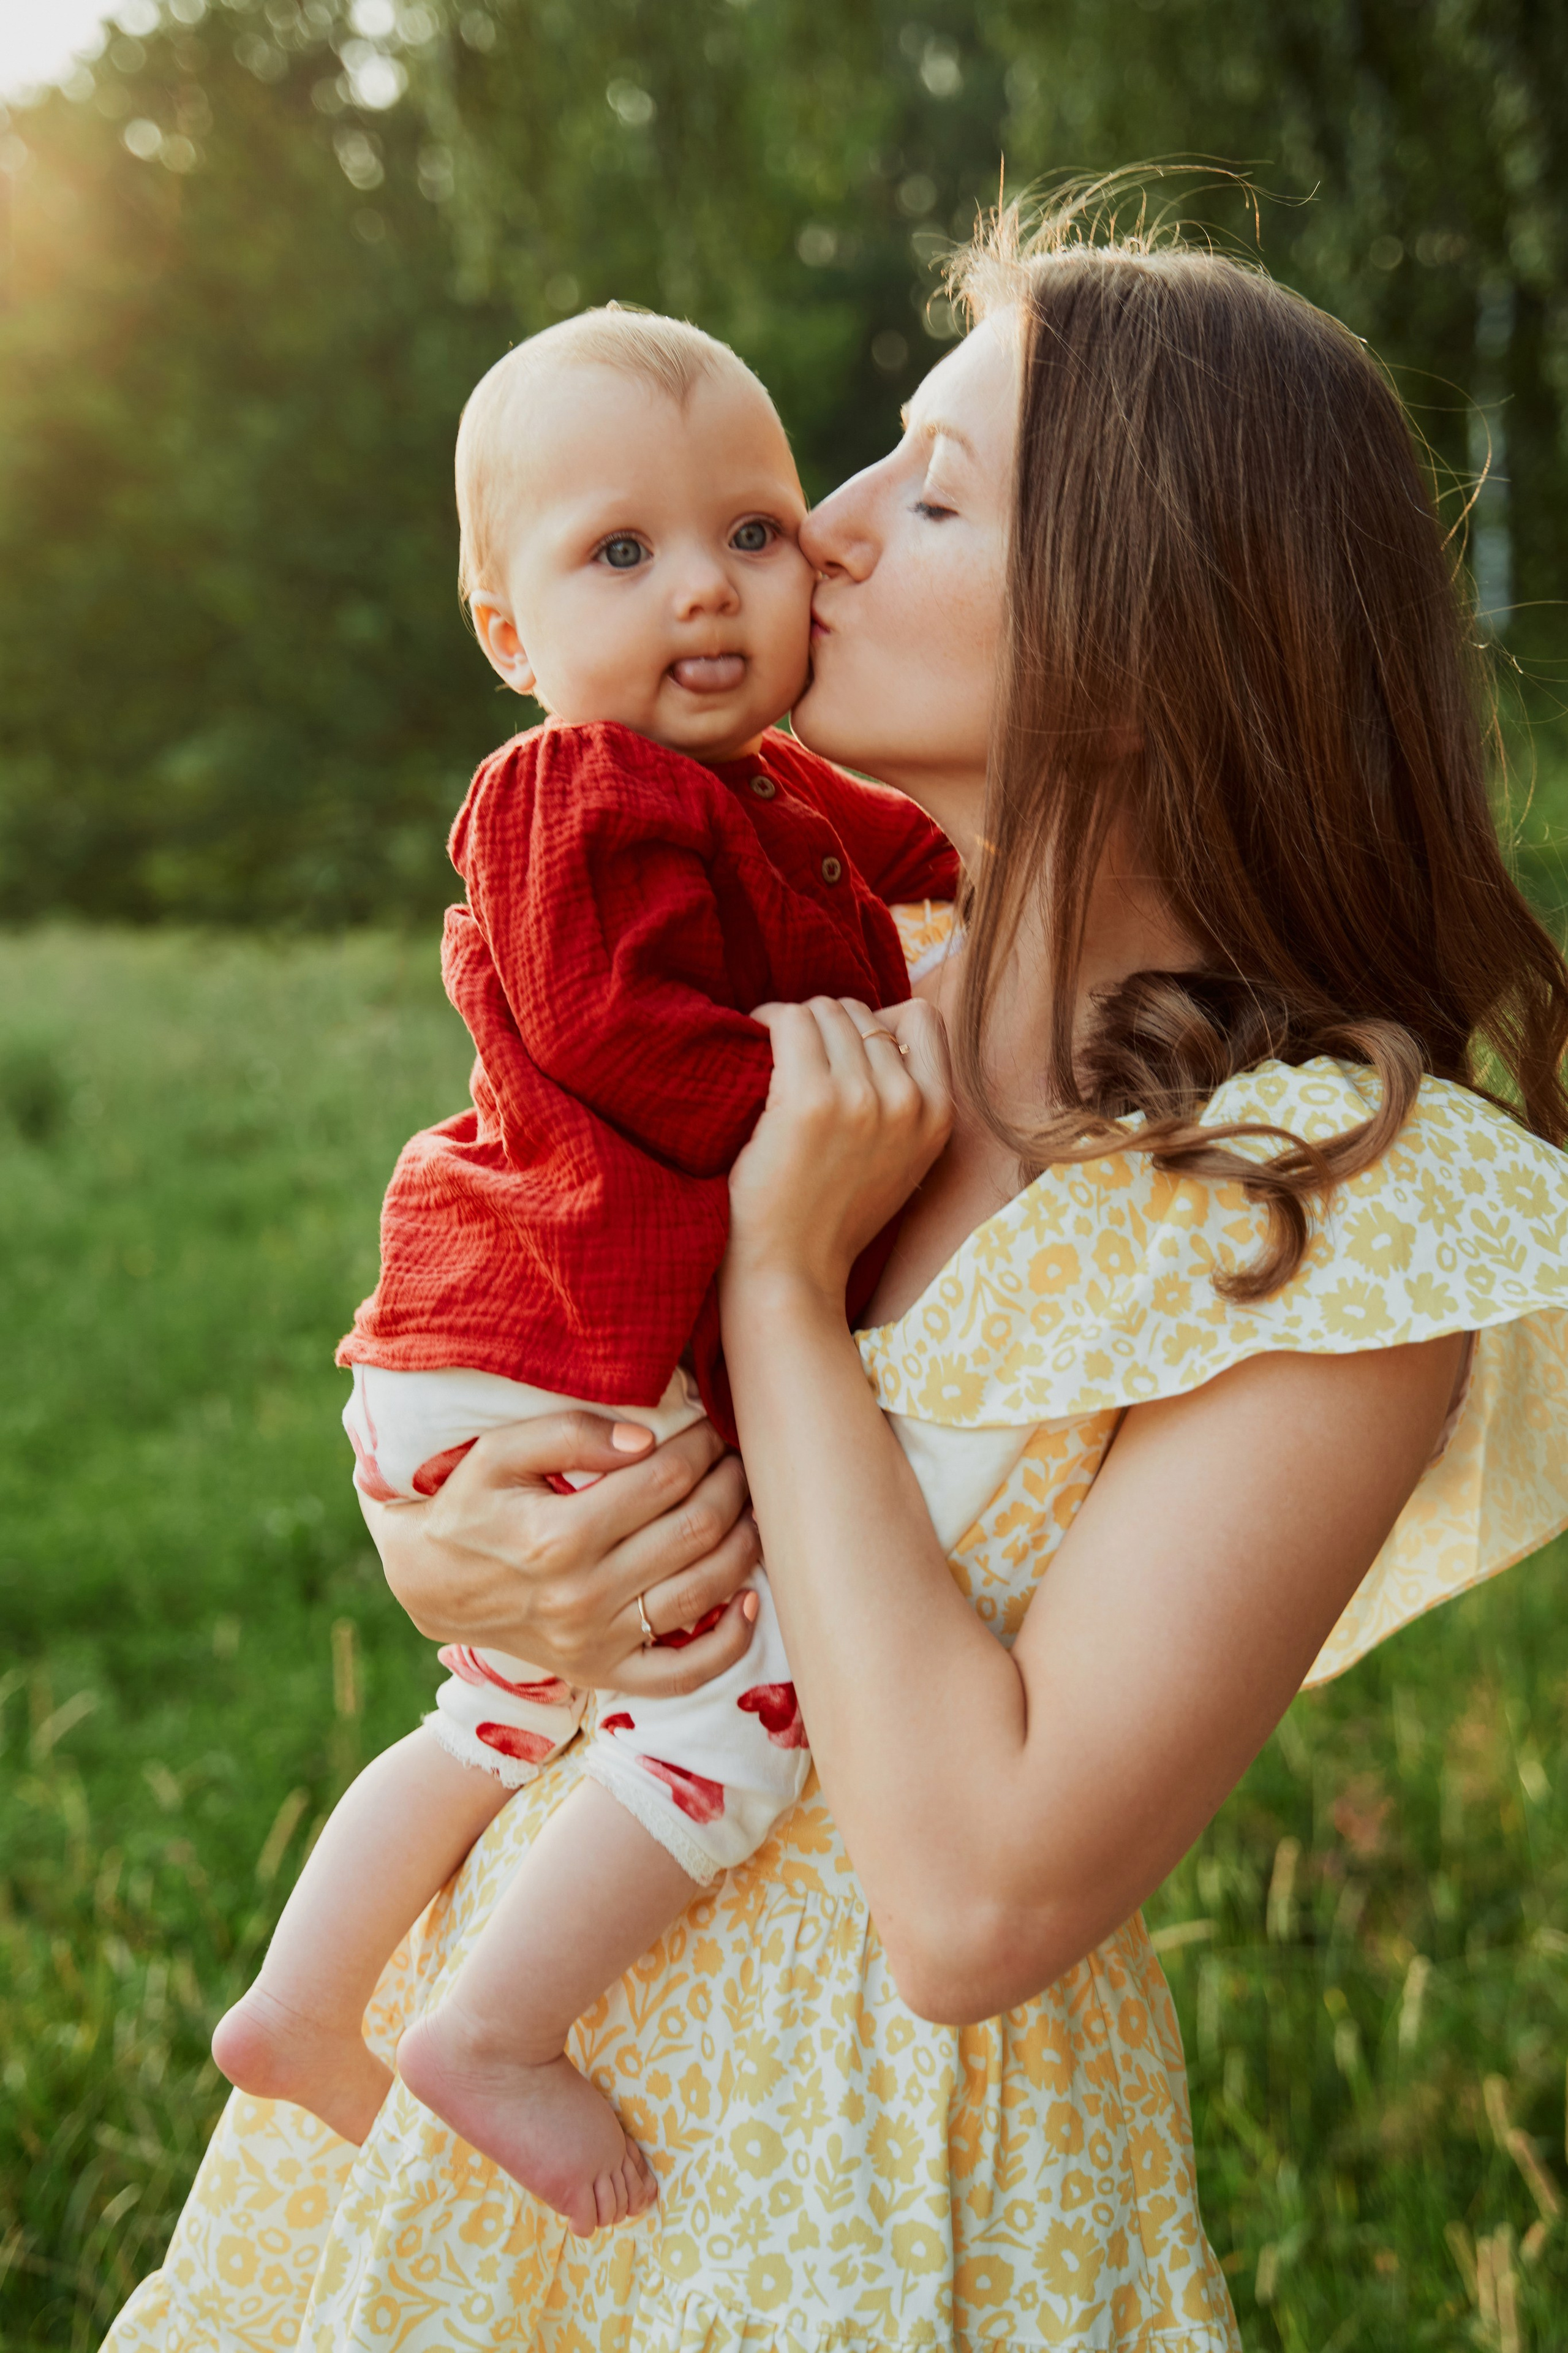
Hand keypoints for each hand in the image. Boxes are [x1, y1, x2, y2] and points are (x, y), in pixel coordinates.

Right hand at [362, 1412, 761, 1697]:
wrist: (428, 1582)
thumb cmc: (468, 1504)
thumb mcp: (499, 1453)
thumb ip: (570, 1433)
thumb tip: (646, 1439)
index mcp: (557, 1535)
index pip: (665, 1479)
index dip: (702, 1445)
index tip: (711, 1424)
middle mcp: (581, 1595)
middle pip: (694, 1531)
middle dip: (730, 1485)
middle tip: (737, 1458)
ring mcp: (595, 1642)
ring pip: (703, 1592)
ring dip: (743, 1544)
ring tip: (750, 1508)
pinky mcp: (602, 1674)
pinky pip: (684, 1674)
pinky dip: (730, 1643)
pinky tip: (751, 1600)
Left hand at [724, 995, 952, 1308]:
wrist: (793, 1270)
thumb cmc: (834, 1214)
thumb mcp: (901, 1158)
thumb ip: (905, 1097)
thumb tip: (876, 1025)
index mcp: (939, 1114)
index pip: (923, 1019)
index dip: (876, 1023)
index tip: (840, 1048)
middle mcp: (908, 1102)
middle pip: (861, 1012)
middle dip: (824, 1025)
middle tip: (793, 1054)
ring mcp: (860, 1099)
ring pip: (823, 1011)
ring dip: (791, 1023)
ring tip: (770, 1052)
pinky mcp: (809, 1101)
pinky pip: (788, 1021)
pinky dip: (764, 1022)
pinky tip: (750, 1043)